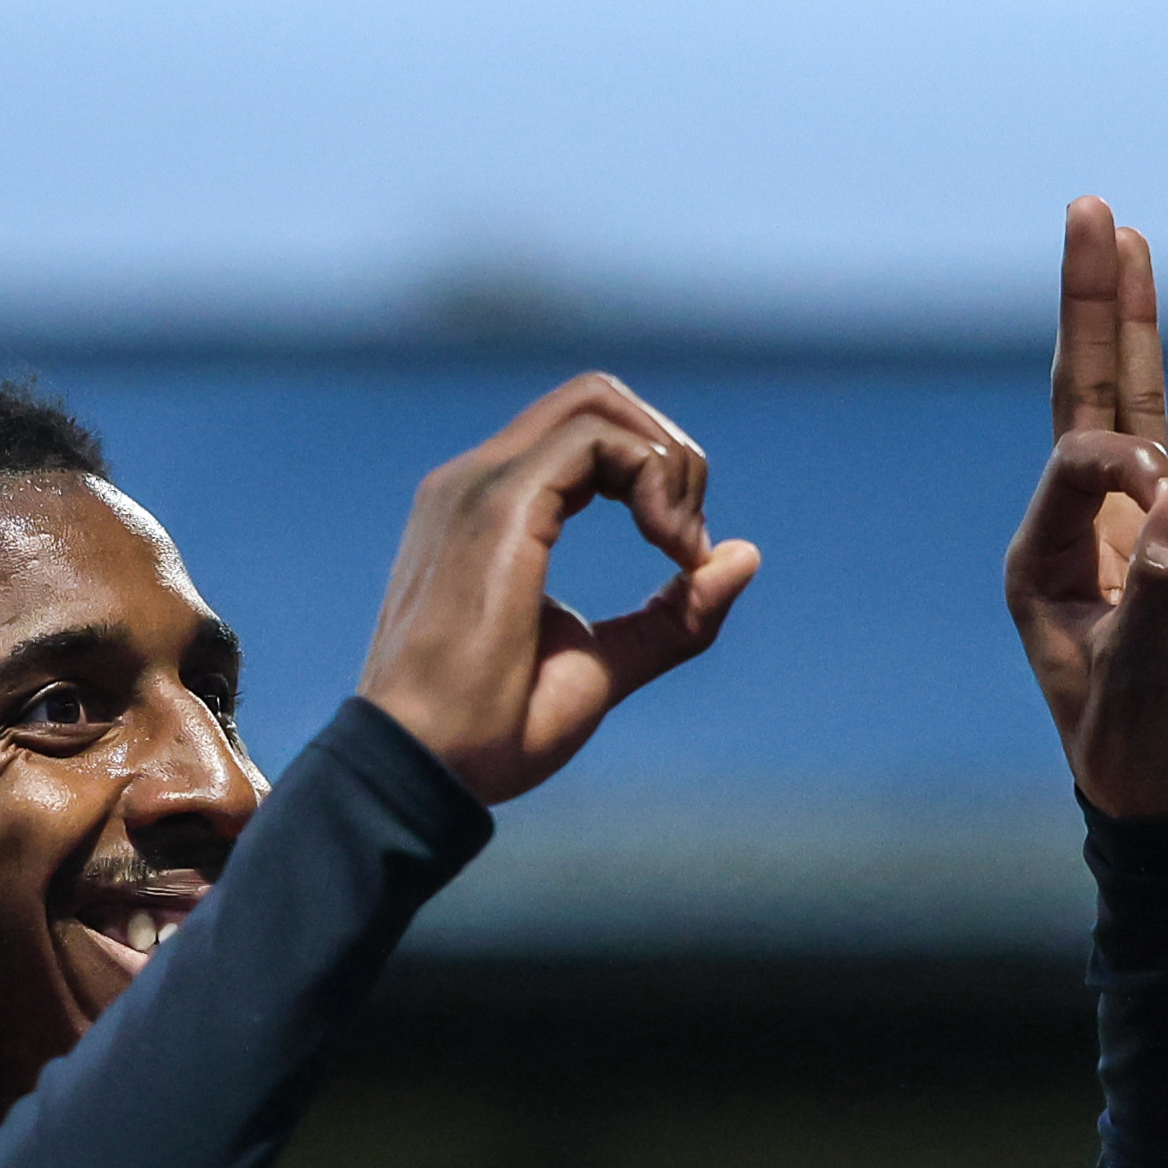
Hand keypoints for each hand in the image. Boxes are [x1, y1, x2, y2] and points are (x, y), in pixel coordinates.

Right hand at [358, 372, 763, 803]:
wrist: (424, 769)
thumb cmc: (491, 730)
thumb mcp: (604, 665)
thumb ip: (671, 615)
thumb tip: (742, 556)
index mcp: (492, 510)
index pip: (587, 435)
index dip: (657, 477)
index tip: (683, 562)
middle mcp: (478, 480)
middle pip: (597, 398)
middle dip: (670, 454)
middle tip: (687, 544)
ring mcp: (481, 485)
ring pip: (599, 403)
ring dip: (667, 465)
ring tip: (678, 550)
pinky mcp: (499, 505)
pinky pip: (598, 439)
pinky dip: (653, 478)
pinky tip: (666, 549)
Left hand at [1004, 198, 1167, 818]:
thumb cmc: (1144, 758)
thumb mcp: (1138, 676)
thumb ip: (1166, 583)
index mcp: (1042, 561)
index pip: (1075, 459)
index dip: (1121, 460)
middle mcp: (1087, 533)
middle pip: (1086, 393)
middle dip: (1088, 304)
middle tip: (1087, 209)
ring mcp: (1154, 532)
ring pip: (1145, 407)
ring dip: (1139, 324)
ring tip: (1128, 237)